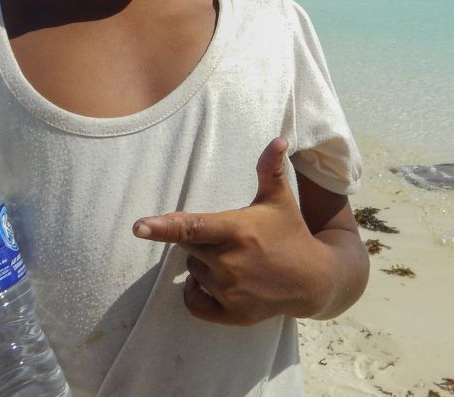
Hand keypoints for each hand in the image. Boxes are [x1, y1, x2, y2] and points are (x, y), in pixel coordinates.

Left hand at [132, 137, 330, 325]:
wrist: (314, 279)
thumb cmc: (291, 232)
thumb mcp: (279, 199)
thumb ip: (270, 169)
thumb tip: (279, 138)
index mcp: (237, 230)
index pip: (192, 227)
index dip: (163, 227)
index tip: (139, 226)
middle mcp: (230, 262)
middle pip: (188, 248)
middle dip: (199, 241)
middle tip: (226, 239)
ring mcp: (230, 291)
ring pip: (193, 272)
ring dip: (203, 265)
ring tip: (233, 260)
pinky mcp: (232, 314)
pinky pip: (195, 303)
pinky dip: (197, 293)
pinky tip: (213, 283)